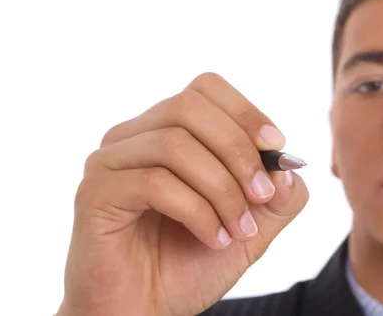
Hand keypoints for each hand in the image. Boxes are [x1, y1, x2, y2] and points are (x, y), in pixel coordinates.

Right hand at [57, 73, 308, 315]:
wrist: (145, 313)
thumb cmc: (191, 264)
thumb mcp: (252, 226)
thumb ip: (278, 195)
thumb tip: (287, 166)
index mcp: (165, 131)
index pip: (204, 89)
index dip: (245, 111)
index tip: (277, 147)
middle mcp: (132, 136)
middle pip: (189, 107)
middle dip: (238, 150)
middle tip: (263, 195)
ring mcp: (109, 161)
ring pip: (175, 145)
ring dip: (222, 189)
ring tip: (239, 230)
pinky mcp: (96, 193)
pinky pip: (155, 183)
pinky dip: (198, 211)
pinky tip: (213, 238)